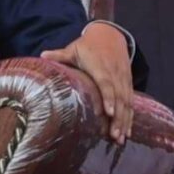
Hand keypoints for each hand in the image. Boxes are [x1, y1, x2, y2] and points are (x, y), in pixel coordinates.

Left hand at [41, 20, 136, 142]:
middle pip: (119, 97)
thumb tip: (41, 56)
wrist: (110, 35)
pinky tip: (127, 131)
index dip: (109, 98)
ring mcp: (123, 79)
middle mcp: (115, 73)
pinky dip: (130, 117)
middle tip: (114, 135)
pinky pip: (131, 101)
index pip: (107, 83)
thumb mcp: (73, 49)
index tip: (109, 113)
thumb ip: (60, 55)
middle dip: (118, 117)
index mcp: (101, 66)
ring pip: (127, 101)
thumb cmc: (87, 46)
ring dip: (124, 120)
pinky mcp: (128, 83)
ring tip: (120, 138)